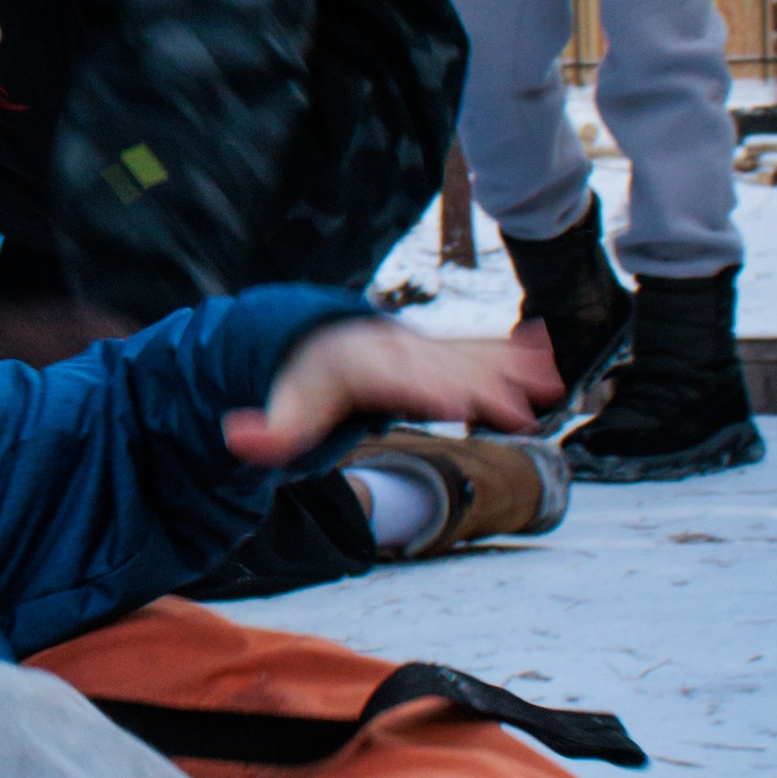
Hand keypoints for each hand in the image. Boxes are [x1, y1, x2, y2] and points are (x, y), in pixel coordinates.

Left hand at [222, 319, 542, 466]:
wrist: (322, 341)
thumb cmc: (308, 384)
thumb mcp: (287, 408)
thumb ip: (266, 431)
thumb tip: (233, 436)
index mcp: (362, 365)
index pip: (395, 379)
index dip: (423, 390)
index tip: (452, 403)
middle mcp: (399, 351)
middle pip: (441, 369)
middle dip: (475, 386)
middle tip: (512, 408)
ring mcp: (424, 350)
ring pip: (466, 357)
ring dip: (503, 368)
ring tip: (543, 380)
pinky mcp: (440, 355)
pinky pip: (477, 350)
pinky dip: (509, 354)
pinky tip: (543, 359)